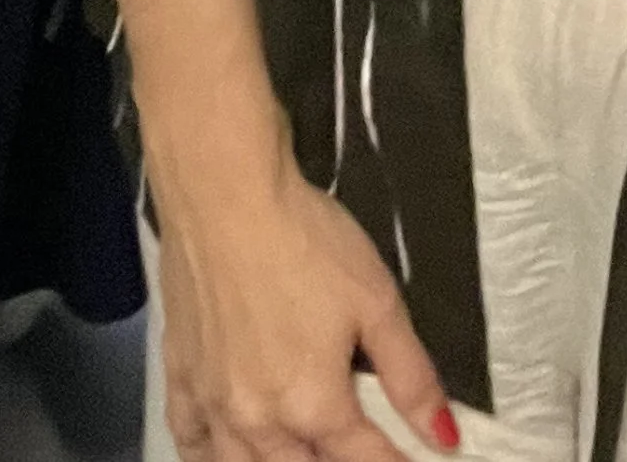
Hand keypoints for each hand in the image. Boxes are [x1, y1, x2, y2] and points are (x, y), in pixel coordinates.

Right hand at [153, 142, 457, 461]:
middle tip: (355, 447)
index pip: (367, 460)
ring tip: (302, 454)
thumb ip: (411, 375)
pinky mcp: (181, 371)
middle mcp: (261, 419)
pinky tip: (224, 453)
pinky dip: (208, 456)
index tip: (415, 456)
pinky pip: (189, 437)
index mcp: (315, 405)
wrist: (223, 191)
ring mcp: (214, 401)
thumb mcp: (376, 300)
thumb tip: (445, 432)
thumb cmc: (302, 237)